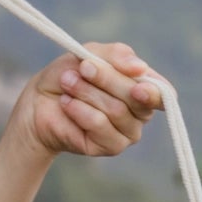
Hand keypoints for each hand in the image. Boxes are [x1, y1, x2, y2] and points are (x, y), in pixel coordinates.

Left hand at [16, 43, 162, 159]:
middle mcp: (140, 113)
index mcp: (142, 88)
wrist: (39, 102)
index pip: (162, 93)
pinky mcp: (110, 147)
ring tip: (68, 83)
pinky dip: (80, 110)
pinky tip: (67, 105)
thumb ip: (116, 55)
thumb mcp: (90, 54)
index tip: (138, 87)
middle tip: (82, 68)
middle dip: (105, 78)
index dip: (154, 92)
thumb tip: (140, 68)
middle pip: (136, 97)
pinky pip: (101, 126)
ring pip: (117, 110)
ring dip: (87, 92)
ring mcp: (127, 133)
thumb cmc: (69, 75)